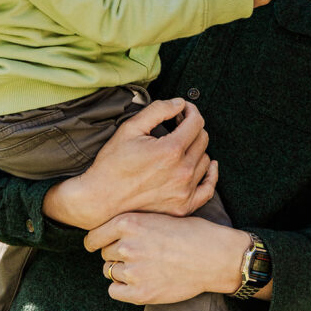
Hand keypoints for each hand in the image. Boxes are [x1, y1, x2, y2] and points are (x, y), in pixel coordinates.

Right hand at [42, 98, 217, 229]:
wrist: (100, 199)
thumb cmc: (113, 162)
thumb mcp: (131, 128)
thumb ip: (158, 110)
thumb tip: (180, 103)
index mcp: (171, 150)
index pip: (196, 122)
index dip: (190, 110)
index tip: (182, 110)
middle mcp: (182, 171)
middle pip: (202, 139)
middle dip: (192, 127)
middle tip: (177, 125)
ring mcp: (184, 191)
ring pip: (205, 160)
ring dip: (196, 149)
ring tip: (179, 146)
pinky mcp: (183, 207)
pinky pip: (208, 189)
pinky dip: (210, 175)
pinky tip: (207, 165)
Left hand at [84, 213, 249, 304]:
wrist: (212, 255)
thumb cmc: (190, 232)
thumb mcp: (158, 215)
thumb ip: (133, 224)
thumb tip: (109, 234)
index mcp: (129, 222)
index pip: (94, 235)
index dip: (96, 240)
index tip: (97, 244)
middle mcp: (127, 245)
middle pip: (104, 253)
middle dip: (115, 253)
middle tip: (135, 253)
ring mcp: (132, 271)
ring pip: (109, 271)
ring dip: (120, 269)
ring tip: (141, 266)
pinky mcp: (140, 293)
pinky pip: (114, 291)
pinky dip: (123, 287)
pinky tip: (139, 281)